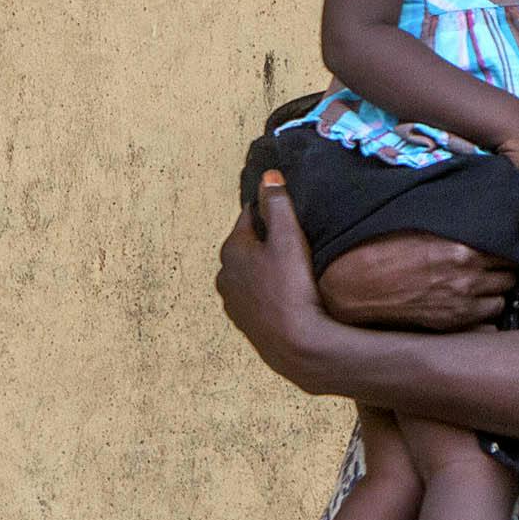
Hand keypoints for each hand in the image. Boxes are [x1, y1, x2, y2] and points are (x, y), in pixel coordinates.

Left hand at [217, 175, 344, 388]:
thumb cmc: (291, 286)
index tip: (288, 215)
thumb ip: (277, 203)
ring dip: (264, 269)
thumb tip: (269, 176)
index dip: (269, 213)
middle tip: (294, 243)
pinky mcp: (244, 323)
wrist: (295, 343)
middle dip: (265, 242)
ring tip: (292, 271)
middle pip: (246, 247)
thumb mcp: (288, 237)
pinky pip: (254, 297)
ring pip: (249, 273)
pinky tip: (286, 296)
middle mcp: (224, 275)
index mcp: (231, 249)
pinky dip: (266, 293)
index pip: (248, 217)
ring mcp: (232, 302)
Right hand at [316, 231, 515, 329]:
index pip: (509, 248)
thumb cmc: (387, 247)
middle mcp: (468, 275)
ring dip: (495, 290)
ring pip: (502, 297)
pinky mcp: (453, 321)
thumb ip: (459, 225)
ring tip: (480, 284)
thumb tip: (483, 219)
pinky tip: (470, 301)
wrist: (359, 283)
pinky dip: (484, 310)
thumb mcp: (426, 225)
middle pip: (510, 273)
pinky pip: (489, 319)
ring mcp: (462, 301)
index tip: (501, 245)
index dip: (506, 246)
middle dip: (502, 268)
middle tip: (489, 265)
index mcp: (464, 246)